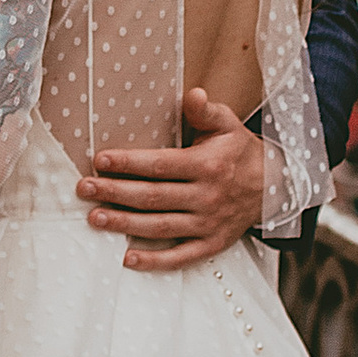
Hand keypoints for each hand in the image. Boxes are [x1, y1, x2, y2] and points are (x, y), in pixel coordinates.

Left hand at [76, 87, 266, 271]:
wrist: (273, 187)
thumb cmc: (239, 151)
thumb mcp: (227, 125)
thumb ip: (206, 110)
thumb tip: (192, 94)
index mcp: (207, 166)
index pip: (161, 165)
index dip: (129, 163)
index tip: (100, 160)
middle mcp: (207, 197)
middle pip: (153, 197)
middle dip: (115, 193)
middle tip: (84, 188)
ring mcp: (208, 224)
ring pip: (160, 227)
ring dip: (125, 224)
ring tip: (94, 218)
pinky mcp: (211, 245)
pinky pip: (180, 257)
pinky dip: (154, 262)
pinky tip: (126, 260)